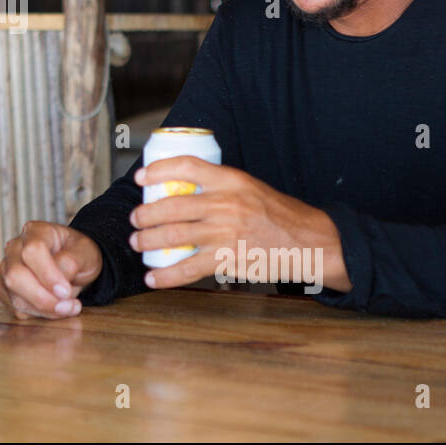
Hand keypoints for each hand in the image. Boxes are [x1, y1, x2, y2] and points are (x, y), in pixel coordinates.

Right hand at [0, 221, 102, 319]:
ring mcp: (7, 268)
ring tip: (67, 308)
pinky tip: (53, 309)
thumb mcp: (85, 252)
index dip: (48, 275)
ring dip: (44, 309)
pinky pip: (15, 308)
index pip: (32, 251)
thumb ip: (71, 263)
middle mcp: (15, 248)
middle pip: (15, 276)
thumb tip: (58, 286)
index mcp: (36, 232)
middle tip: (68, 306)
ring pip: (14, 296)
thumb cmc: (78, 254)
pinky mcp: (5, 288)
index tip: (66, 291)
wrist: (73, 264)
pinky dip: (36, 314)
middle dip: (43, 298)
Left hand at [131, 157, 348, 292]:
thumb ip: (221, 188)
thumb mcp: (250, 188)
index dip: (158, 170)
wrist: (309, 241)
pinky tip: (153, 278)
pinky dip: (166, 276)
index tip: (141, 178)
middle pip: (172, 205)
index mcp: (231, 180)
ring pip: (174, 235)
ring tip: (137, 243)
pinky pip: (188, 268)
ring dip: (148, 241)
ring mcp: (226, 232)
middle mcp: (226, 203)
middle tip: (135, 219)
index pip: (186, 166)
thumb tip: (184, 190)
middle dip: (145, 214)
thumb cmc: (279, 215)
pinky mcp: (228, 259)